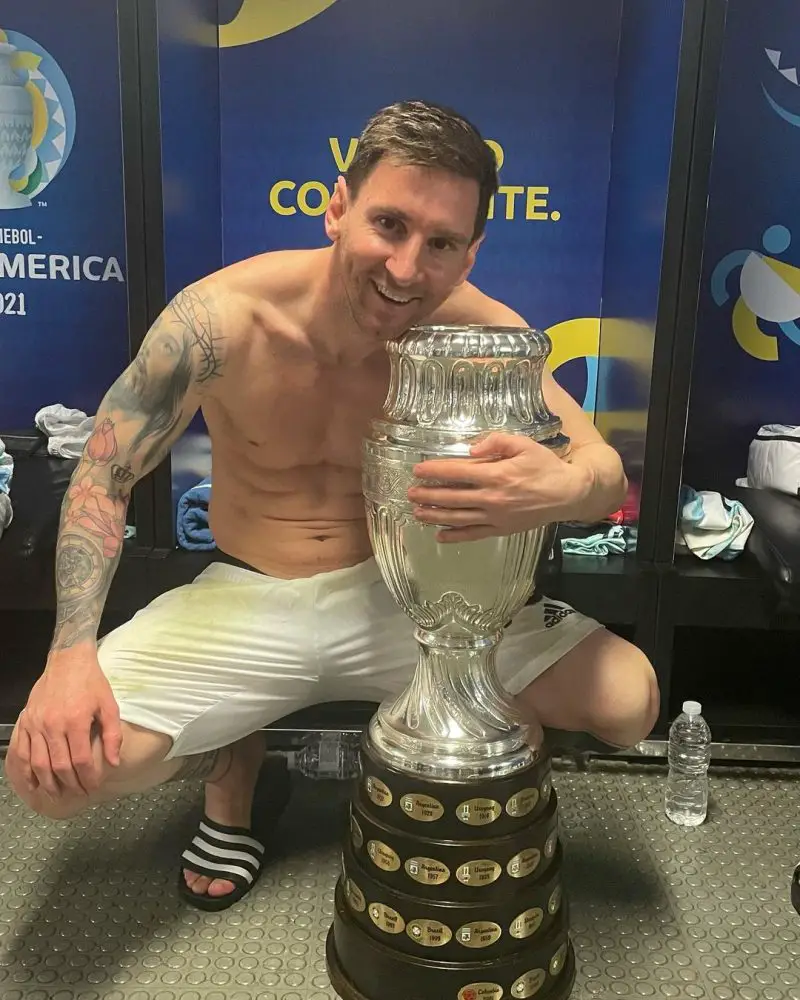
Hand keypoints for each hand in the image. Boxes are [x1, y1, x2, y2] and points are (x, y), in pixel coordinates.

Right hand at [9, 651, 121, 798]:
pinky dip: (26, 770)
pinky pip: (22, 751)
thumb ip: (113, 735)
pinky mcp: (26, 721)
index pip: (80, 760)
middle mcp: (53, 725)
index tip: (94, 786)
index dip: (88, 777)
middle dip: (70, 784)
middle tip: (80, 794)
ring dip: (48, 783)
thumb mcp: (109, 705)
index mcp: (75, 721)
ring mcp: (36, 724)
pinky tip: (33, 782)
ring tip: (58, 794)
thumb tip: (114, 763)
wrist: (68, 660)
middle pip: (59, 766)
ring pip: (38, 763)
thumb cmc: (92, 682)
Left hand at [408, 432, 589, 542]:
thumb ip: (496, 442)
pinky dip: (455, 536)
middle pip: (451, 497)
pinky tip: (440, 536)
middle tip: (410, 493)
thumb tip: (471, 450)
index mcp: (496, 475)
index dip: (434, 471)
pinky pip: (473, 534)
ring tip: (417, 513)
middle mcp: (492, 498)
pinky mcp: (501, 529)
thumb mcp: (524, 444)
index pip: (456, 472)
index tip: (418, 470)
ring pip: (458, 518)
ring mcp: (495, 517)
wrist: (568, 494)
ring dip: (435, 516)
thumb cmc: (546, 466)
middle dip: (428, 495)